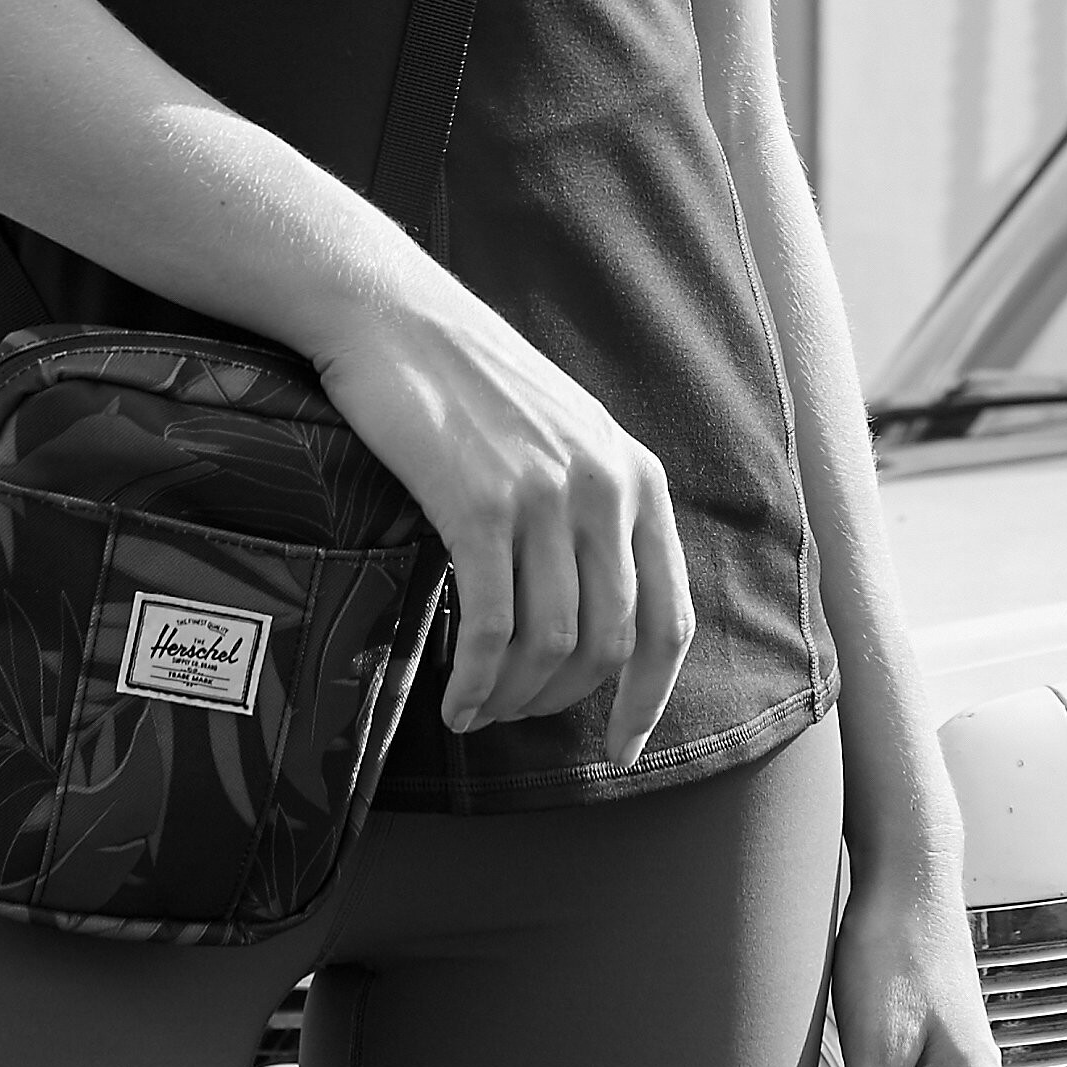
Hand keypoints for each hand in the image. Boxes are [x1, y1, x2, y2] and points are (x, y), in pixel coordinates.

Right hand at [313, 283, 695, 765]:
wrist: (396, 317)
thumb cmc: (469, 382)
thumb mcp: (566, 434)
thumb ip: (595, 508)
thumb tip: (593, 619)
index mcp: (637, 476)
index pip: (671, 617)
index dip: (650, 697)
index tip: (620, 749)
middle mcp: (605, 488)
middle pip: (610, 642)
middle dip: (565, 703)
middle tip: (515, 718)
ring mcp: (545, 496)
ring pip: (553, 645)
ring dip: (514, 698)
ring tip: (478, 711)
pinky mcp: (480, 506)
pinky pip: (491, 627)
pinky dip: (475, 680)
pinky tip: (453, 699)